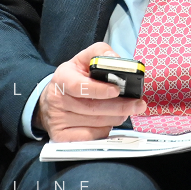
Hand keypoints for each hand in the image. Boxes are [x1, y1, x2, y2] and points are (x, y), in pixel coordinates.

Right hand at [33, 42, 147, 141]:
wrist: (52, 100)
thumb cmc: (73, 78)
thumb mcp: (83, 60)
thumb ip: (99, 53)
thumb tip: (114, 58)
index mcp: (62, 78)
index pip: (80, 86)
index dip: (99, 90)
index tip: (117, 90)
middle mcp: (58, 100)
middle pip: (92, 108)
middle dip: (119, 107)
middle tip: (137, 105)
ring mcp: (58, 120)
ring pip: (95, 123)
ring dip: (115, 118)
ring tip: (126, 111)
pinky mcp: (61, 136)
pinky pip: (90, 136)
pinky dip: (104, 130)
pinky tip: (109, 122)